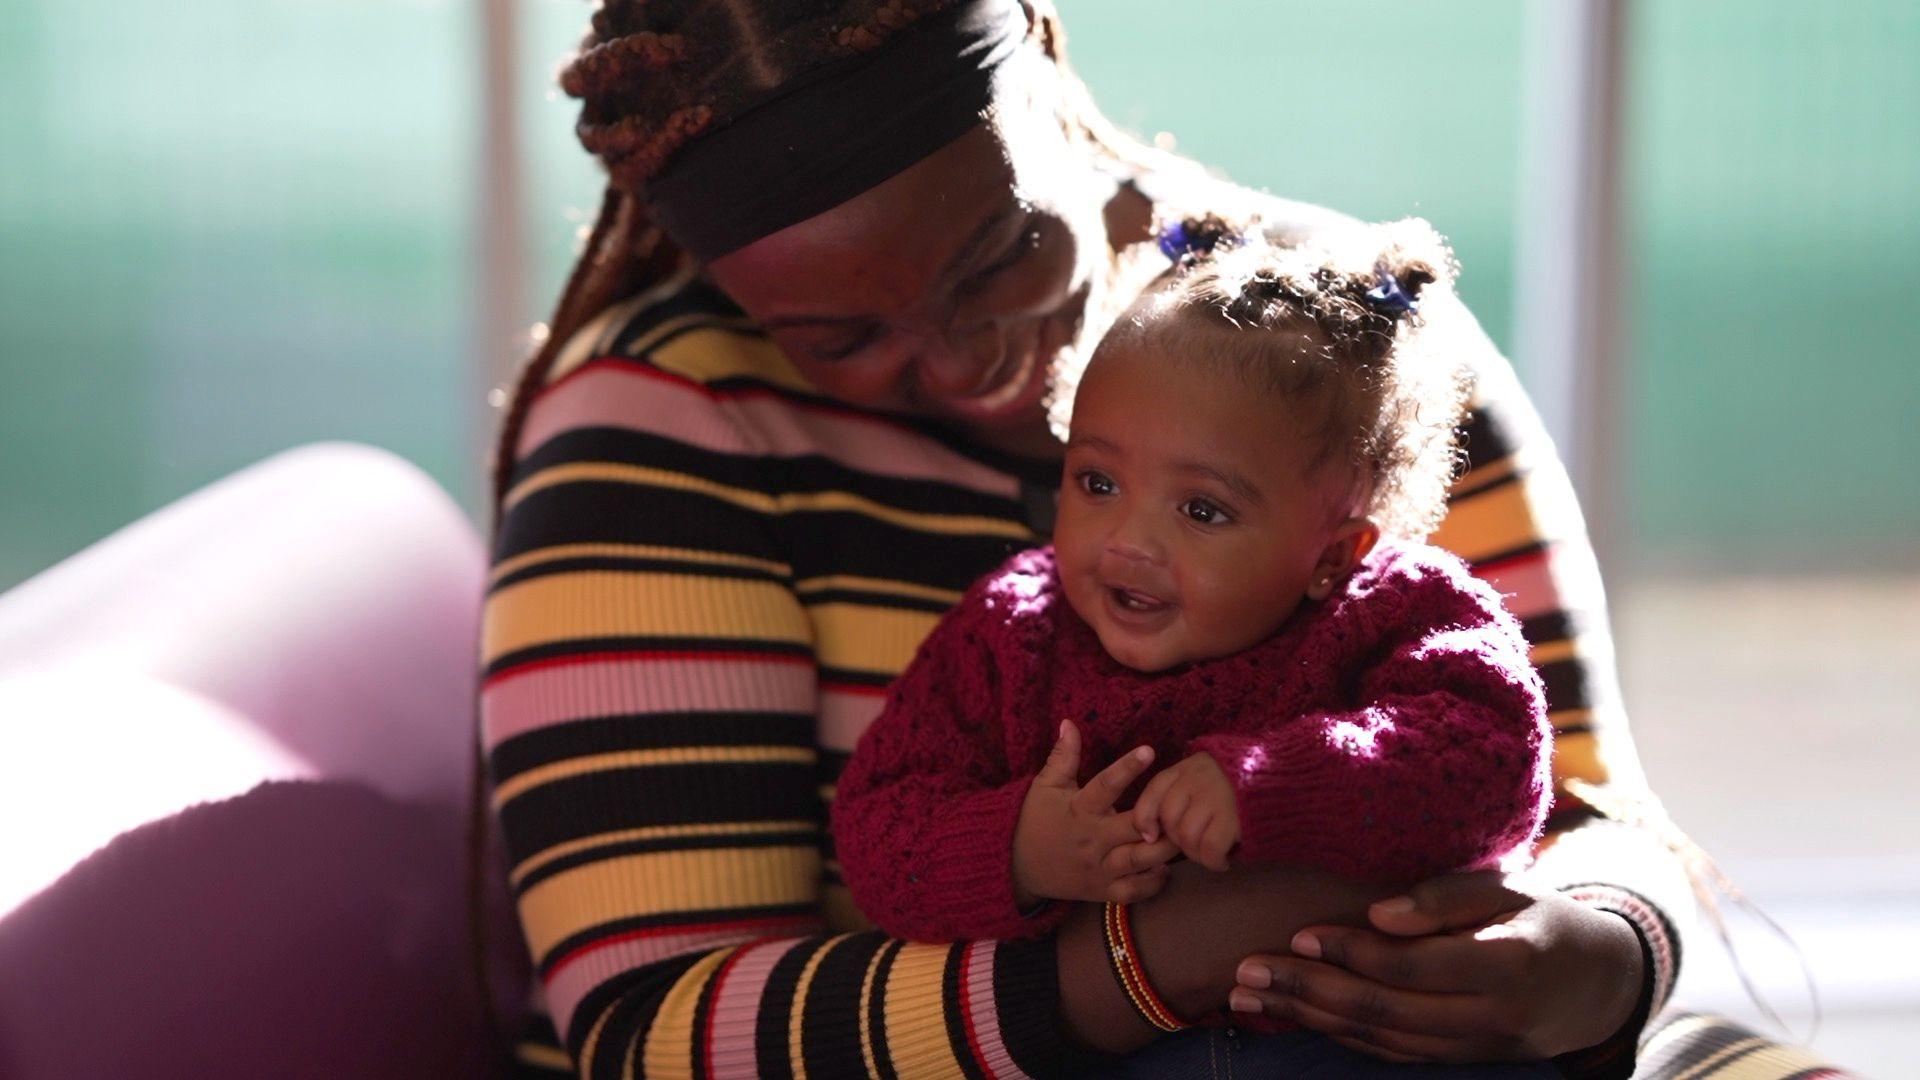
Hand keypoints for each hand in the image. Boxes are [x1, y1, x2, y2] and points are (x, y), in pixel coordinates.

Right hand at [1013, 720, 1180, 905]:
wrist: (1019, 867)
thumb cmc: (1036, 820)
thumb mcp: (1045, 786)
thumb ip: (1062, 757)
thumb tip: (1069, 722)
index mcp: (1079, 809)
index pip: (1105, 785)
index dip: (1127, 768)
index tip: (1149, 750)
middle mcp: (1092, 839)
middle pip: (1133, 827)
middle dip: (1159, 817)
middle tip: (1184, 804)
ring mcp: (1099, 867)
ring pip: (1138, 861)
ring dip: (1164, 851)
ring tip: (1182, 836)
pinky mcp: (1102, 891)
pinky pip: (1133, 892)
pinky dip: (1152, 884)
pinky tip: (1165, 870)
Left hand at [1130, 752, 1239, 870]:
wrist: (1287, 777)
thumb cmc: (1244, 784)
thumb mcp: (1209, 776)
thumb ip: (1182, 792)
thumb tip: (1151, 833)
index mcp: (1189, 767)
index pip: (1154, 791)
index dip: (1144, 817)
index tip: (1150, 836)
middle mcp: (1198, 778)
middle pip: (1169, 819)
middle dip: (1178, 841)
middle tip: (1196, 846)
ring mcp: (1215, 796)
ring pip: (1187, 837)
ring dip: (1196, 854)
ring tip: (1211, 854)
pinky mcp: (1234, 817)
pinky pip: (1210, 849)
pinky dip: (1214, 862)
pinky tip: (1224, 861)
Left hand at [1227, 871, 1643, 1063]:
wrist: (1595, 985)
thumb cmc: (1540, 919)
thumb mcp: (1506, 889)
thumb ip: (1443, 897)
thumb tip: (1378, 915)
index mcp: (1510, 964)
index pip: (1418, 966)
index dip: (1356, 953)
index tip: (1300, 935)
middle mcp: (1493, 1018)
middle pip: (1388, 1011)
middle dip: (1310, 993)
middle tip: (1246, 973)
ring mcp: (1476, 1050)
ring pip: (1382, 1040)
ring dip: (1309, 1020)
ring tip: (1248, 998)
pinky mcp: (1460, 1063)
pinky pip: (1392, 1054)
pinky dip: (1339, 1036)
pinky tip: (1293, 1017)